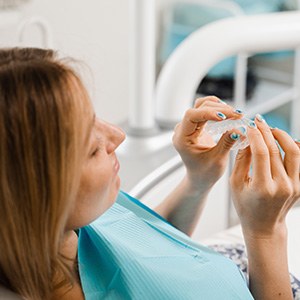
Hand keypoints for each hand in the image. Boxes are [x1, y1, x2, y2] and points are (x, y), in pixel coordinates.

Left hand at [172, 96, 242, 189]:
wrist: (200, 178)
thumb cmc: (205, 173)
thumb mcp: (218, 160)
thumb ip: (227, 143)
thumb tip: (239, 129)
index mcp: (182, 139)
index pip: (191, 116)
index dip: (208, 112)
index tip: (225, 116)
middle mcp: (183, 130)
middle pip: (198, 108)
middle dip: (219, 109)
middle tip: (238, 115)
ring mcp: (188, 127)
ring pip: (201, 106)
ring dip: (219, 106)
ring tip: (235, 114)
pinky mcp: (195, 126)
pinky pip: (204, 110)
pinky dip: (217, 109)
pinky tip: (228, 114)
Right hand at [230, 115, 299, 237]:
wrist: (264, 226)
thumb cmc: (246, 206)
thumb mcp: (235, 184)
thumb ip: (241, 160)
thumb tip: (245, 139)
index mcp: (262, 187)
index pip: (262, 153)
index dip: (256, 135)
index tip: (249, 126)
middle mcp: (282, 186)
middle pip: (277, 150)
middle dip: (266, 131)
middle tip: (258, 121)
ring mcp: (295, 186)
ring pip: (294, 152)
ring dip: (283, 136)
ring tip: (272, 130)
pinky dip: (294, 147)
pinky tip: (284, 141)